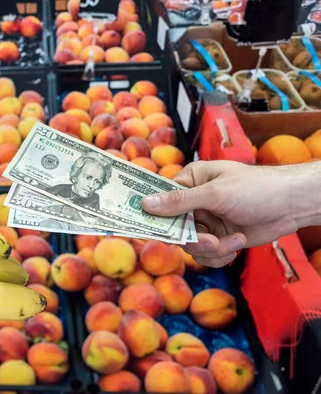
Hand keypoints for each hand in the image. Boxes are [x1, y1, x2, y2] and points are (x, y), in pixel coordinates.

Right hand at [141, 160, 303, 267]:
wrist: (291, 205)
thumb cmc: (256, 188)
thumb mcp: (215, 194)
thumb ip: (179, 202)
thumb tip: (144, 203)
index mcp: (190, 181)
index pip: (161, 199)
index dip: (156, 215)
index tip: (149, 228)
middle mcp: (194, 202)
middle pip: (173, 228)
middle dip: (194, 239)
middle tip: (211, 242)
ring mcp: (206, 221)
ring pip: (190, 245)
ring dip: (211, 249)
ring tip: (232, 241)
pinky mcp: (218, 238)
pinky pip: (205, 254)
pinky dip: (220, 255)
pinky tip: (238, 243)